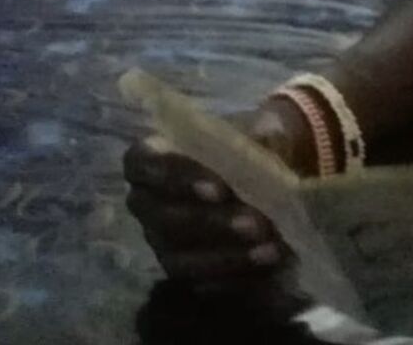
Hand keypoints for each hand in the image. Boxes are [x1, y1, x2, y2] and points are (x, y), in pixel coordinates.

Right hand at [123, 101, 313, 287]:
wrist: (264, 179)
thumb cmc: (243, 147)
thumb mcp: (252, 129)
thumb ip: (257, 130)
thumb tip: (269, 135)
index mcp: (149, 157)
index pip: (142, 164)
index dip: (175, 178)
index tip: (219, 189)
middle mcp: (145, 203)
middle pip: (162, 217)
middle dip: (209, 223)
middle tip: (254, 223)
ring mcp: (160, 242)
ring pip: (179, 257)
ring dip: (224, 256)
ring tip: (269, 249)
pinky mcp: (183, 272)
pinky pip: (201, 283)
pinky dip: (236, 276)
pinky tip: (267, 266)